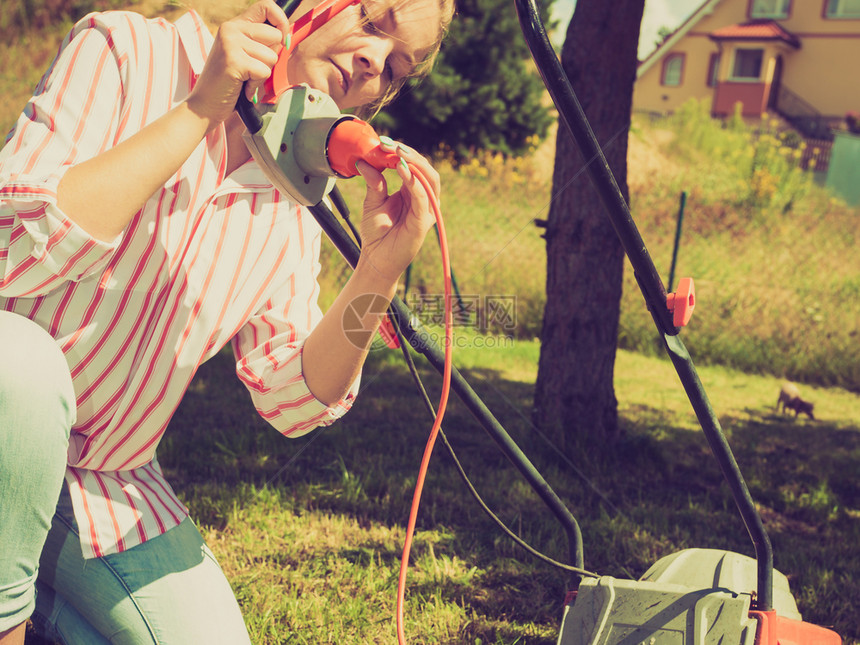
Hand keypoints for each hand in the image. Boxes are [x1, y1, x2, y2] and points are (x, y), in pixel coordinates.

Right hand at [185, 0, 288, 129]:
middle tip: (252, 69)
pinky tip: (242, 87)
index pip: (266, 6)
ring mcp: (231, 44)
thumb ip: (260, 43)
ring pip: (272, 57)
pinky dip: (256, 85)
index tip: (283, 39)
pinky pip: (264, 72)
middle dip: (270, 58)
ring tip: (244, 79)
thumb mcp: (243, 54)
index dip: (281, 21)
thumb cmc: (228, 83)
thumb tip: (286, 38)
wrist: (204, 104)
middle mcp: (231, 29)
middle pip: (276, 37)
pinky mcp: (233, 61)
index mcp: (235, 25)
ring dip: (262, 74)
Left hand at [355, 142, 440, 283]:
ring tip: (397, 152)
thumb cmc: (376, 234)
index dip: (400, 152)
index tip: (383, 142)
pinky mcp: (424, 221)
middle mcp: (423, 199)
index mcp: (412, 192)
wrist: (375, 259)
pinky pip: (423, 197)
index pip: (413, 166)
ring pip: (429, 179)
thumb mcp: (372, 202)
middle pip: (425, 169)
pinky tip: (401, 169)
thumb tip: (363, 161)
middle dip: (409, 153)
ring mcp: (426, 210)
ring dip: (414, 163)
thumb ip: (373, 182)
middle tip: (390, 144)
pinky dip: (413, 181)